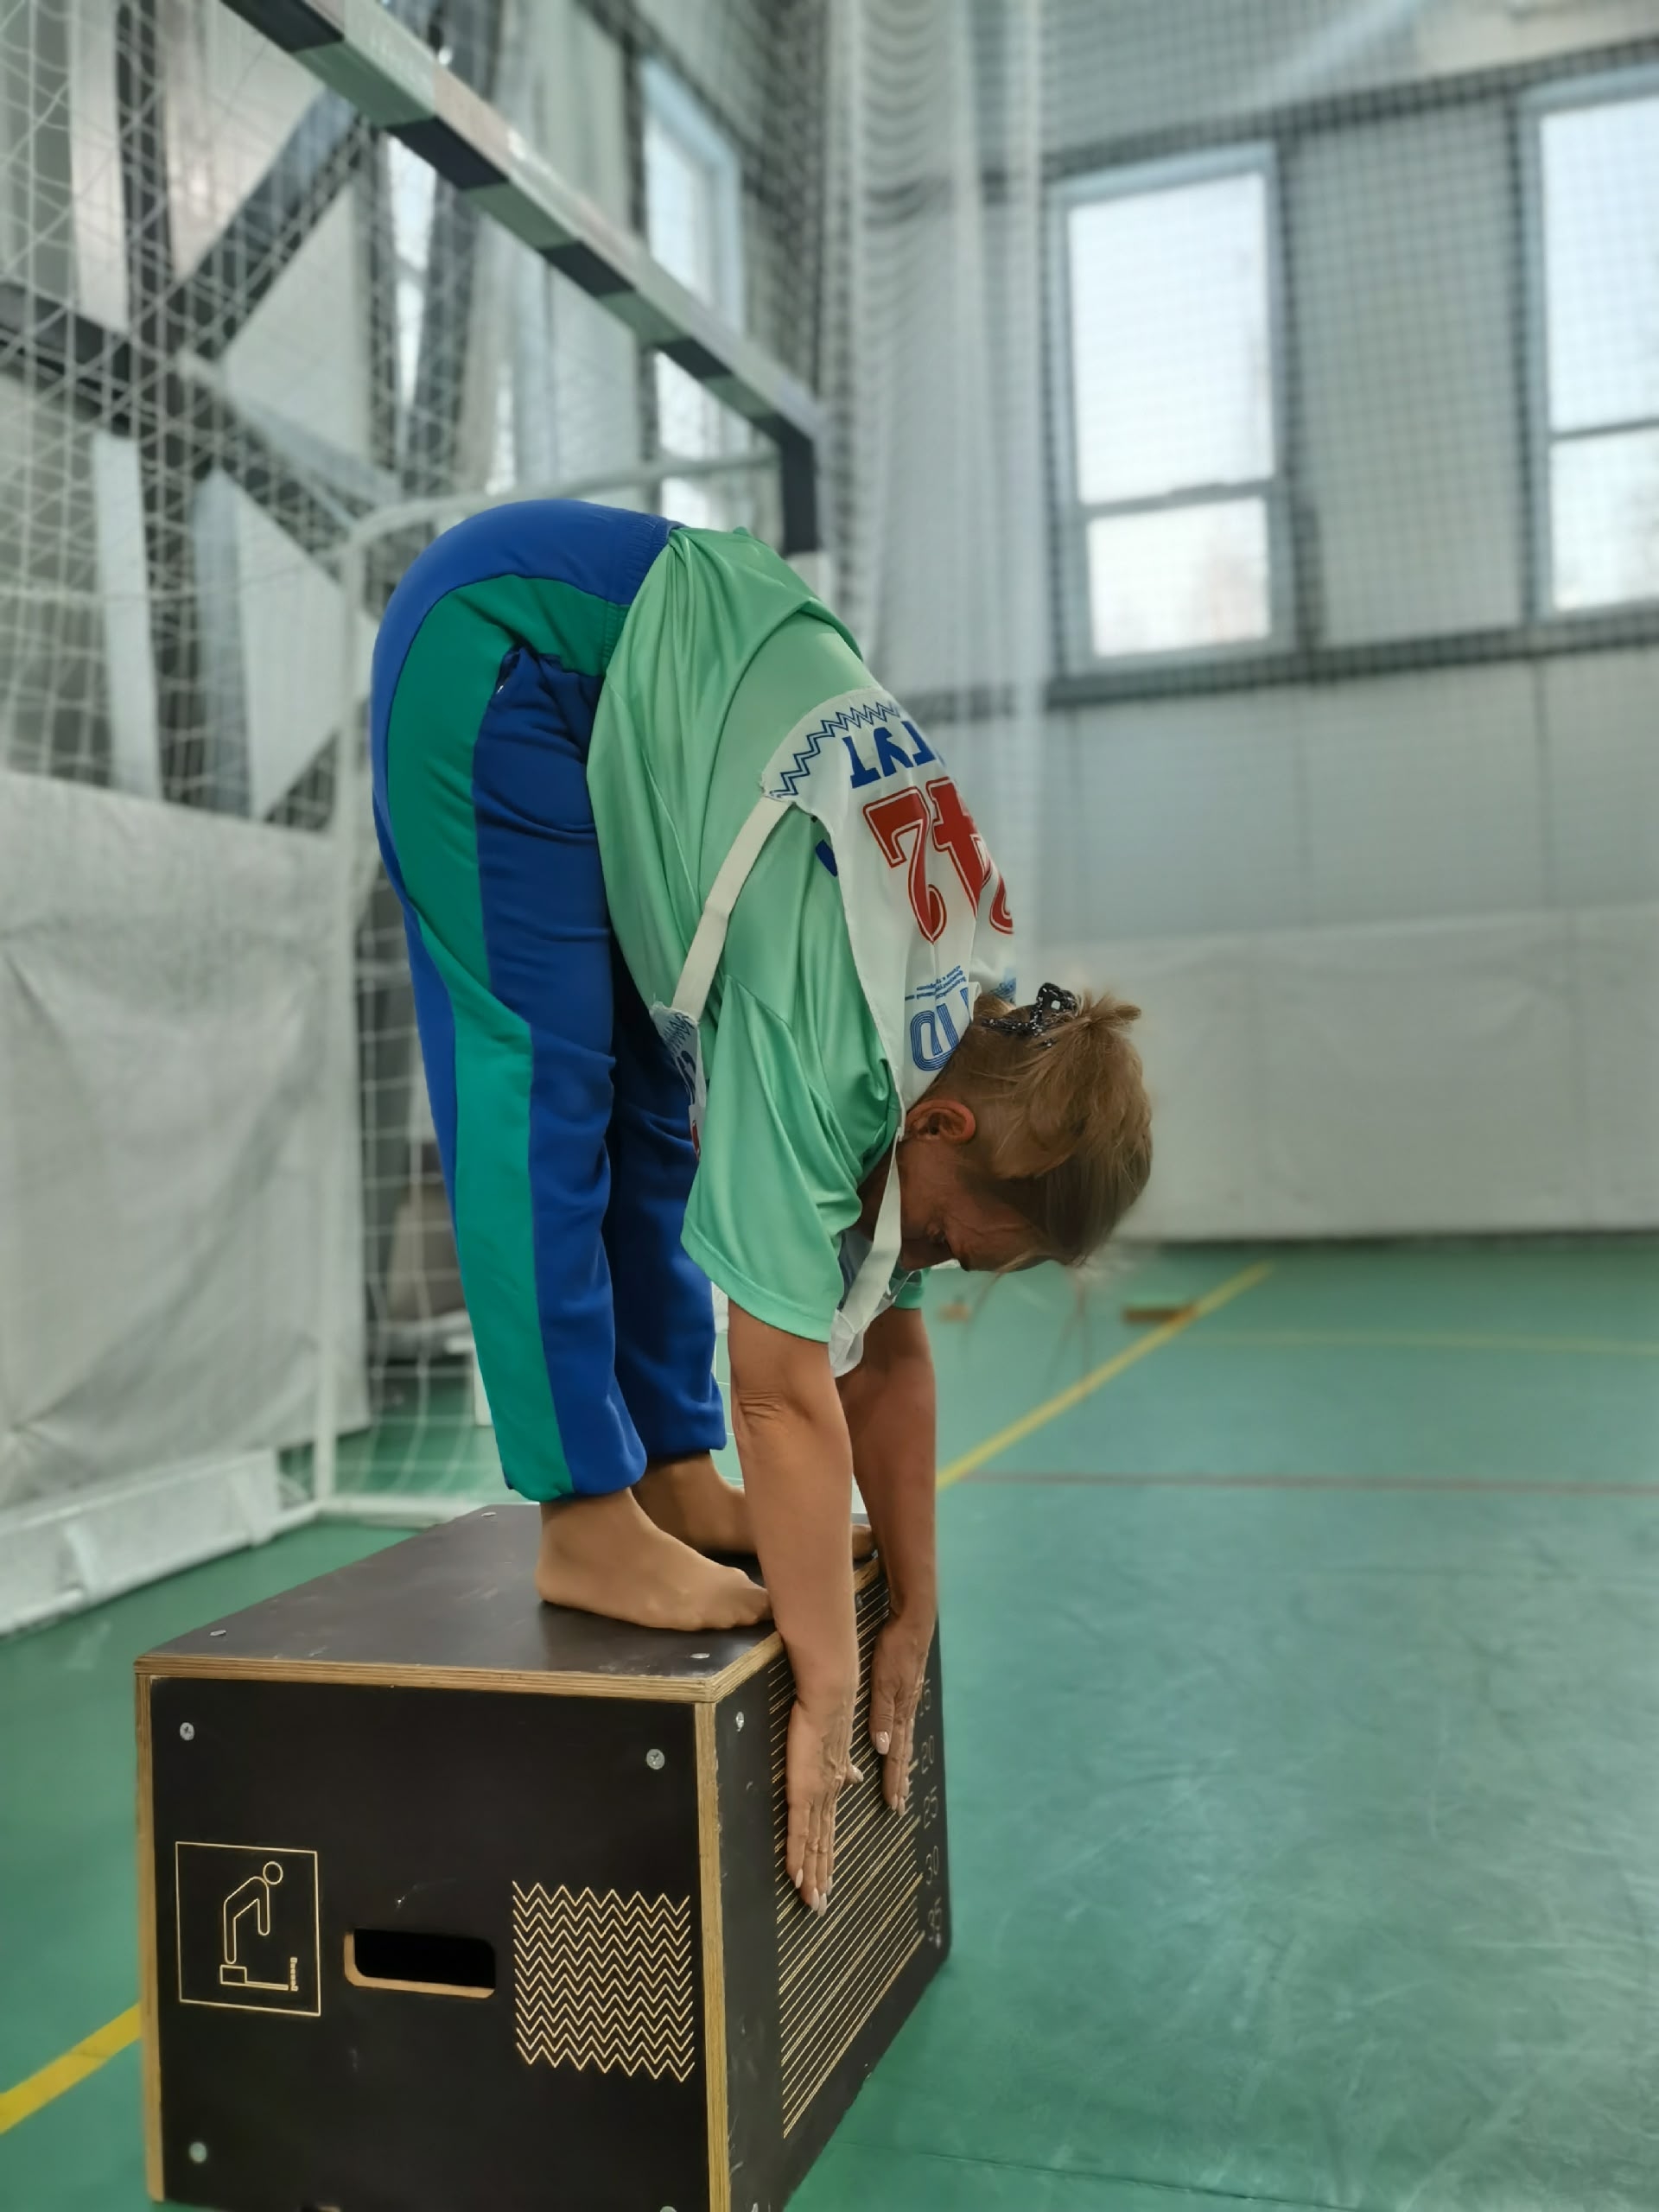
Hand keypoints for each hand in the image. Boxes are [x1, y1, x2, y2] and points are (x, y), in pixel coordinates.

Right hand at [786, 1692, 861, 1913]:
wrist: (830, 1699)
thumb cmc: (830, 1714)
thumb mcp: (839, 1746)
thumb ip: (844, 1767)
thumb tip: (853, 1778)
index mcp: (834, 1785)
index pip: (828, 1828)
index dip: (827, 1855)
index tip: (827, 1878)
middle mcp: (828, 1796)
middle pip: (823, 1844)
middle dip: (821, 1876)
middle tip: (820, 1906)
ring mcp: (816, 1796)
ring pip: (813, 1845)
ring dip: (811, 1875)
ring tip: (811, 1901)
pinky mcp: (802, 1791)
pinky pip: (799, 1831)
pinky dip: (797, 1855)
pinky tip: (794, 1876)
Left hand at [868, 1610, 934, 1812]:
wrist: (914, 1622)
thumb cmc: (896, 1649)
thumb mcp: (883, 1680)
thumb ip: (882, 1713)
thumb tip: (881, 1748)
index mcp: (900, 1712)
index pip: (895, 1754)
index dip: (893, 1780)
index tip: (894, 1805)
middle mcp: (906, 1711)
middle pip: (902, 1752)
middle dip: (900, 1780)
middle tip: (900, 1806)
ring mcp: (908, 1700)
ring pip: (904, 1740)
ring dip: (901, 1764)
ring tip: (902, 1783)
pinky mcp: (907, 1689)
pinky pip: (904, 1725)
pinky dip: (902, 1742)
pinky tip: (899, 1743)